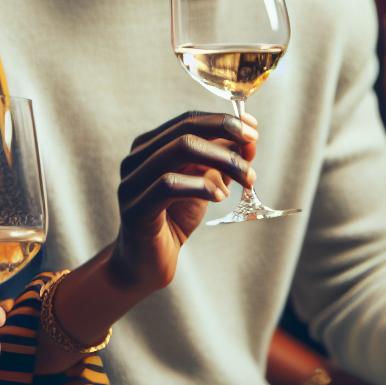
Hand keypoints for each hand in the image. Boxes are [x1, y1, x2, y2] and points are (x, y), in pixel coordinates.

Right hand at [105, 110, 256, 293]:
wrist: (146, 265)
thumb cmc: (173, 219)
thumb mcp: (203, 184)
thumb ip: (221, 162)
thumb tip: (250, 140)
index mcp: (149, 147)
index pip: (189, 120)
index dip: (223, 121)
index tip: (253, 131)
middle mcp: (136, 159)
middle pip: (186, 131)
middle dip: (227, 138)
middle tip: (253, 153)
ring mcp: (132, 183)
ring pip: (180, 151)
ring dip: (222, 161)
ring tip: (246, 179)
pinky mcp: (134, 209)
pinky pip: (168, 185)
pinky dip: (202, 185)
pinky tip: (221, 196)